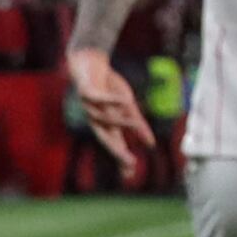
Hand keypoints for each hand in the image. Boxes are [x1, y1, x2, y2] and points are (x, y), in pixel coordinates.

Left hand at [65, 45, 150, 164]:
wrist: (90, 61)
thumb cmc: (109, 85)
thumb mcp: (127, 105)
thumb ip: (137, 124)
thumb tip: (151, 144)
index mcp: (106, 124)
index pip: (115, 145)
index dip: (121, 160)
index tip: (130, 175)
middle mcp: (96, 119)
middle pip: (105, 138)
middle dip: (116, 151)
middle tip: (130, 162)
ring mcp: (89, 107)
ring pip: (104, 119)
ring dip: (121, 121)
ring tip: (137, 123)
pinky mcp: (86, 91)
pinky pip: (98, 98)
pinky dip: (112, 99)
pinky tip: (125, 100)